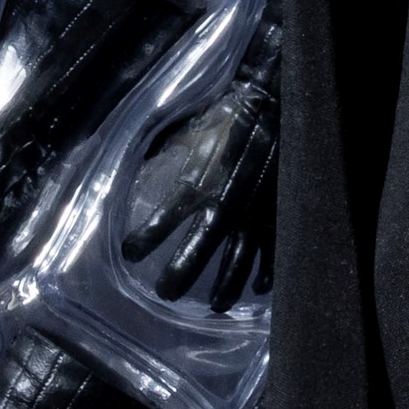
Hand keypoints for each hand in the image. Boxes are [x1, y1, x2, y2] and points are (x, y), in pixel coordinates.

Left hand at [117, 68, 278, 311]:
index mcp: (199, 183)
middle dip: (178, 276)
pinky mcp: (280, 215)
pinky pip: (273, 254)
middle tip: (164, 293)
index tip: (128, 253)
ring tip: (215, 306)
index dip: (144, 239)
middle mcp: (224, 206)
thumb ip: (171, 152)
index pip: (163, 220)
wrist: (279, 102)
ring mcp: (255, 216)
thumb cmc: (232, 112)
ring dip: (224, 289)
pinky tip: (258, 287)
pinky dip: (265, 274)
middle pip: (197, 253)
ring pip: (237, 264)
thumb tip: (138, 159)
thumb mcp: (194, 130)